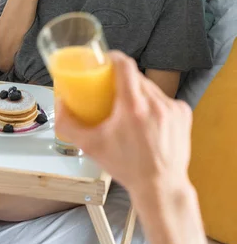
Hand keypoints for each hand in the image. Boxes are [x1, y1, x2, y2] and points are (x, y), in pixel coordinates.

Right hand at [56, 52, 192, 199]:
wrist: (160, 186)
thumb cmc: (127, 167)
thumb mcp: (91, 147)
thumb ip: (69, 125)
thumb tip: (60, 104)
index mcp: (132, 107)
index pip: (125, 66)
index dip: (114, 57)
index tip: (105, 60)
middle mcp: (155, 103)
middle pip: (136, 77)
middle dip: (122, 79)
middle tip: (111, 89)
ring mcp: (172, 108)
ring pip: (150, 88)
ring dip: (138, 93)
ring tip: (128, 108)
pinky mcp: (183, 114)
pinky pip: (164, 99)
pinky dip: (153, 105)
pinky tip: (147, 120)